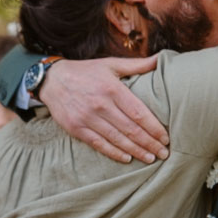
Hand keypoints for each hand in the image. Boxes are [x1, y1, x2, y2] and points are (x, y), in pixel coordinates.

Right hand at [37, 57, 168, 162]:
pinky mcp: (76, 128)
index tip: (166, 137)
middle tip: (163, 153)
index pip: (138, 113)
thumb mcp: (110, 64)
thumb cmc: (85, 72)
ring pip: (117, 139)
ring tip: (150, 158)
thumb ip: (137, 65)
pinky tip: (127, 158)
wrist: (52, 80)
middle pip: (130, 129)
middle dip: (149, 143)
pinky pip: (99, 144)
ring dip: (136, 151)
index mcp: (112, 88)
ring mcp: (87, 118)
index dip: (154, 128)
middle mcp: (100, 105)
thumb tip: (162, 58)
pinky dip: (114, 153)